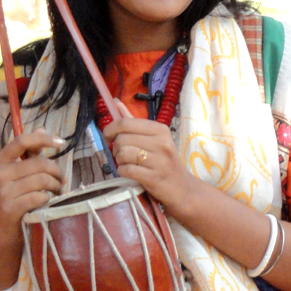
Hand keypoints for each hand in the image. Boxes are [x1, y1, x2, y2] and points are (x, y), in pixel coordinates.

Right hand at [0, 129, 66, 242]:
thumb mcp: (21, 172)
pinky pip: (39, 196)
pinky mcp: (10, 207)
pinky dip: (48, 198)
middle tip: (60, 180)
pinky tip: (48, 201)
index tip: (60, 142)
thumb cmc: (17, 195)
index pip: (22, 141)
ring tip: (57, 191)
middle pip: (39, 163)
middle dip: (56, 172)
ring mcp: (3, 191)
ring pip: (42, 180)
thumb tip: (42, 128)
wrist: (6, 227)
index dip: (43, 139)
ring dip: (55, 186)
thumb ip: (31, 152)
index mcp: (1, 160)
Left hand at [103, 100, 196, 216]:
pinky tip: (130, 173)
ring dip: (119, 161)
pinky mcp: (154, 177)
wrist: (182, 188)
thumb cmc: (164, 162)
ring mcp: (159, 160)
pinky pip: (126, 170)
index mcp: (160, 129)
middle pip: (122, 139)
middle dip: (116, 149)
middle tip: (123, 156)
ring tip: (127, 164)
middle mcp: (161, 142)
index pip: (126, 123)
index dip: (110, 129)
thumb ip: (133, 122)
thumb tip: (116, 102)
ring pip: (123, 154)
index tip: (108, 137)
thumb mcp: (153, 139)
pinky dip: (123, 172)